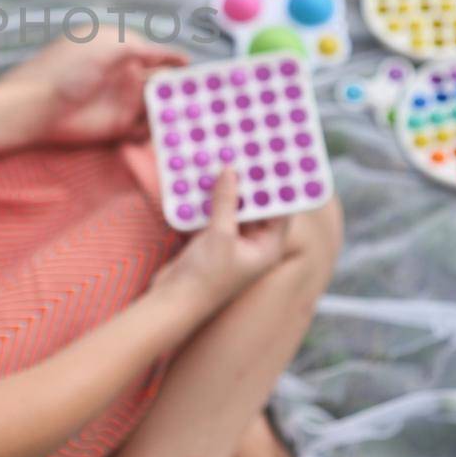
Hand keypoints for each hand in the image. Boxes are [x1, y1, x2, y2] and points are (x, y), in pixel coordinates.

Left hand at [0, 23, 189, 146]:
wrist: (36, 106)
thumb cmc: (68, 69)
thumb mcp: (109, 45)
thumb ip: (142, 48)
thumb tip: (169, 56)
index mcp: (122, 50)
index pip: (160, 55)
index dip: (180, 63)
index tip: (206, 73)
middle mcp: (125, 75)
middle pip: (163, 83)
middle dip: (183, 90)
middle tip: (209, 100)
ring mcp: (121, 101)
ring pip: (158, 106)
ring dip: (175, 111)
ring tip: (197, 118)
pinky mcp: (116, 127)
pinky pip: (145, 128)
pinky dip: (158, 130)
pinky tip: (171, 131)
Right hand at [147, 166, 291, 316]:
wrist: (174, 301)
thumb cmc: (206, 276)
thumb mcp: (220, 235)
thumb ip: (226, 202)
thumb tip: (231, 171)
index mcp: (268, 248)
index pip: (281, 212)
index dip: (278, 188)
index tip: (274, 163)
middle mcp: (254, 245)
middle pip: (258, 208)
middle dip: (250, 184)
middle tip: (247, 155)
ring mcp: (233, 243)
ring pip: (235, 209)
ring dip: (228, 189)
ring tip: (226, 160)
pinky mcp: (212, 242)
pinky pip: (216, 215)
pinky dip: (212, 200)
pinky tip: (205, 179)